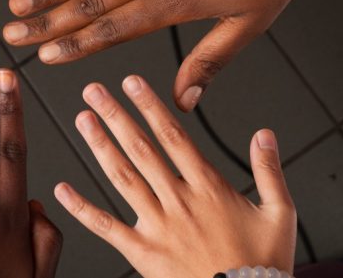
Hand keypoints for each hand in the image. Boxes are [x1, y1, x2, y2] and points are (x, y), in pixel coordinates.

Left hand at [55, 76, 295, 277]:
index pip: (174, 136)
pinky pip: (106, 227)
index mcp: (209, 188)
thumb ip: (269, 170)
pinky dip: (82, 208)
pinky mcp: (143, 253)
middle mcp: (179, 201)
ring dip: (100, 147)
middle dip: (116, 116)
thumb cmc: (262, 265)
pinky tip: (62, 191)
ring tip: (82, 121)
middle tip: (93, 91)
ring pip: (123, 178)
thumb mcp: (280, 214)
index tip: (132, 83)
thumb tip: (265, 134)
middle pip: (141, 149)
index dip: (151, 107)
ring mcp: (158, 226)